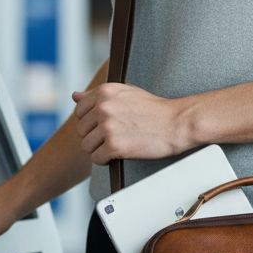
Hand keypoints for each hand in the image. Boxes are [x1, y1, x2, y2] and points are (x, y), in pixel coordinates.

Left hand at [72, 82, 190, 164]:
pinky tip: (120, 154)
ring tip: (118, 145)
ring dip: (100, 149)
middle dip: (95, 136)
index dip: (92, 121)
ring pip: (86, 146)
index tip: (107, 125)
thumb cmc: (154, 109)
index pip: (79, 111)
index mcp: (105, 92)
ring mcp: (108, 127)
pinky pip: (96, 158)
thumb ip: (99, 95)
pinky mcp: (114, 146)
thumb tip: (74, 96)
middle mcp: (103, 107)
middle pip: (81, 130)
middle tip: (114, 137)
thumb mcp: (126, 93)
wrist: (177, 123)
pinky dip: (106, 160)